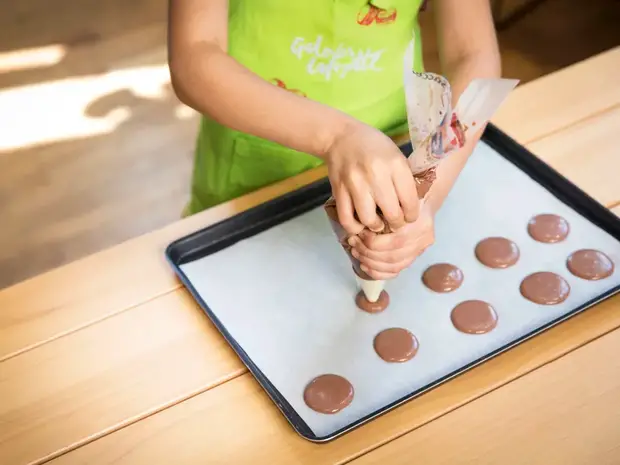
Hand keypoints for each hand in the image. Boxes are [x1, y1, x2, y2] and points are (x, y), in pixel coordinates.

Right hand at [325, 120, 418, 234]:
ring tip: (378, 224)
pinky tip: (360, 224)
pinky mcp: (338, 190)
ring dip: (376, 226)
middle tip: (396, 222)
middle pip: (392, 214)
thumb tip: (410, 207)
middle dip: (396, 224)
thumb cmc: (373, 146)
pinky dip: (355, 227)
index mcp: (395, 164)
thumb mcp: (395, 155)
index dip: (412, 215)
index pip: (410, 201)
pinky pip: (346, 219)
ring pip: (369, 220)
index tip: (410, 217)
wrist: (340, 137)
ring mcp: (355, 183)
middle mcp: (376, 174)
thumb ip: (403, 180)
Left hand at [348, 201, 434, 279]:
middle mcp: (422, 239)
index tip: (358, 233)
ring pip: (393, 266)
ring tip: (356, 252)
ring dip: (370, 262)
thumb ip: (382, 211)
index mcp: (419, 224)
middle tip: (353, 243)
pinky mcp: (415, 257)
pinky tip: (365, 265)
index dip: (371, 241)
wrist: (420, 202)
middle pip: (392, 256)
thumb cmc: (403, 198)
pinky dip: (378, 272)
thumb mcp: (394, 197)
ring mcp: (420, 250)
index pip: (394, 242)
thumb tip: (359, 224)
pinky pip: (396, 271)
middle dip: (367, 252)